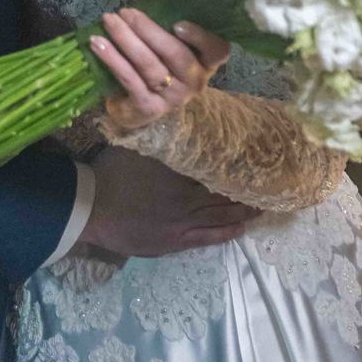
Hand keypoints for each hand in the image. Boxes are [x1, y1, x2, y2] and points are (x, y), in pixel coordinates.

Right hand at [79, 148, 257, 258]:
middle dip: (247, 189)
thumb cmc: (111, 173)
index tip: (256, 160)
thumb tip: (178, 120)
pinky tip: (242, 229)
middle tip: (270, 184)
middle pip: (224, 193)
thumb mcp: (138, 147)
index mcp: (180, 172)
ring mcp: (183, 223)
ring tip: (264, 205)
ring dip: (244, 211)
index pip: (216, 168)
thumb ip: (161, 139)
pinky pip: (208, 237)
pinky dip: (227, 232)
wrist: (91, 208)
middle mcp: (188, 198)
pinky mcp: (176, 241)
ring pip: (221, 216)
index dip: (237, 165)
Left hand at [89, 0, 229, 135]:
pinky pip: (130, 80)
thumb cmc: (158, 57)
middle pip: (175, 54)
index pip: (217, 50)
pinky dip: (112, 59)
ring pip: (150, 66)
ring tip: (109, 21)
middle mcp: (195, 80)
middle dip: (148, 30)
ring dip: (126, 41)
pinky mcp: (149, 108)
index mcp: (206, 60)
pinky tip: (97, 44)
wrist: (140, 101)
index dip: (201, 37)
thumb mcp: (166, 29)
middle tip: (126, 11)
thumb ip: (167, 3)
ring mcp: (173, 97)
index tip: (178, 23)